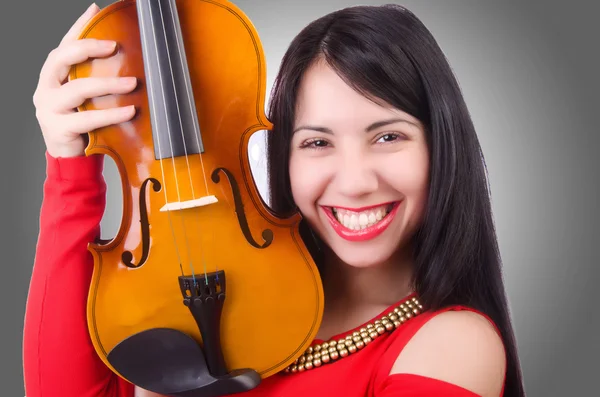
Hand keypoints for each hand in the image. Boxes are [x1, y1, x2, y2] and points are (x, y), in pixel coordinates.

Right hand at [33, 3, 136, 157]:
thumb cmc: (86, 123)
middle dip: (88, 48)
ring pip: (78, 89)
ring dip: (108, 84)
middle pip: (61, 58)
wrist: (73, 158)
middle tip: (115, 46)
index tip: (96, 11)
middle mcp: (46, 87)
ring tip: (132, 83)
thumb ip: (100, 75)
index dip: (78, 26)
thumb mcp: (93, 96)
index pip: (64, 44)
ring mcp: (49, 107)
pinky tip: (130, 111)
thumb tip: (125, 54)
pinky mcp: (58, 128)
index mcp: (54, 75)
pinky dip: (111, 114)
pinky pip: (87, 118)